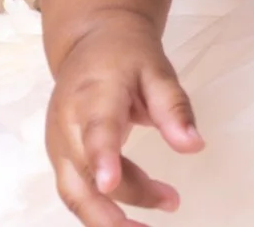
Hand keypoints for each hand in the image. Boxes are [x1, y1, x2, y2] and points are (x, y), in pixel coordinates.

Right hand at [44, 17, 201, 226]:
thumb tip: (194, 145)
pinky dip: (100, 212)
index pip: (95, 130)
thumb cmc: (127, 56)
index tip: (111, 182)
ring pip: (74, 194)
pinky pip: (76, 193)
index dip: (103, 157)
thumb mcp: (158, 69)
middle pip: (82, 176)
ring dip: (107, 220)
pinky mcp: (61, 159)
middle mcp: (66, 125)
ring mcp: (58, 146)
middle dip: (113, 209)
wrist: (90, 44)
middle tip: (161, 212)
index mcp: (93, 95)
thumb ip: (174, 107)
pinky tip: (131, 221)